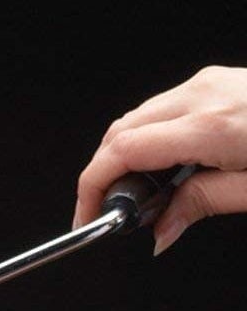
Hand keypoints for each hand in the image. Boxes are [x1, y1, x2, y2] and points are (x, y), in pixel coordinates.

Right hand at [74, 65, 246, 254]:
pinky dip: (153, 139)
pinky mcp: (223, 83)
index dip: (93, 185)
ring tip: (144, 197)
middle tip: (112, 212)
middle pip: (121, 131)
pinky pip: (167, 109)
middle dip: (104, 172)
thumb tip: (161, 228)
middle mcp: (205, 95)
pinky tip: (168, 169)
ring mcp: (213, 83)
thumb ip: (200, 205)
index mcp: (212, 126)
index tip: (87, 214)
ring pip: (141, 117)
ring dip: (128, 155)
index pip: (122, 151)